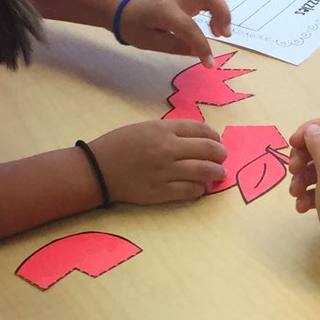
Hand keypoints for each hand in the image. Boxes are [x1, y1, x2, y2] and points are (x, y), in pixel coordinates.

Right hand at [90, 119, 226, 203]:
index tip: (217, 140)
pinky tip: (201, 187)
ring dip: (216, 173)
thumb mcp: (144, 128)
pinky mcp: (161, 192)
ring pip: (204, 172)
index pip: (201, 129)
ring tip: (219, 174)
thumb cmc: (119, 145)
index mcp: (163, 130)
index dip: (215, 136)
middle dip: (221, 154)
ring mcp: (165, 172)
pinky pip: (190, 190)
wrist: (97, 169)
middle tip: (222, 158)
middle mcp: (167, 149)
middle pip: (208, 150)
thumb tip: (197, 138)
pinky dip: (201, 189)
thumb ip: (170, 131)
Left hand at [117, 0, 231, 65]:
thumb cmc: (133, 26)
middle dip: (223, 14)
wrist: (123, 7)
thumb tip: (197, 52)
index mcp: (164, 11)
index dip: (202, 47)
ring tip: (221, 33)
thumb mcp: (149, 42)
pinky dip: (217, 11)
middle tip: (224, 35)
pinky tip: (214, 28)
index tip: (209, 64)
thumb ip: (174, 46)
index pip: (190, 27)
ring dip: (222, 12)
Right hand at [288, 118, 319, 263]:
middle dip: (301, 156)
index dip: (311, 129)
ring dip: (299, 179)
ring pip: (313, 169)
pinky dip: (305, 195)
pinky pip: (314, 189)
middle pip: (319, 146)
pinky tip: (302, 207)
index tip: (294, 144)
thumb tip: (310, 130)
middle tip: (293, 170)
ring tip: (295, 194)